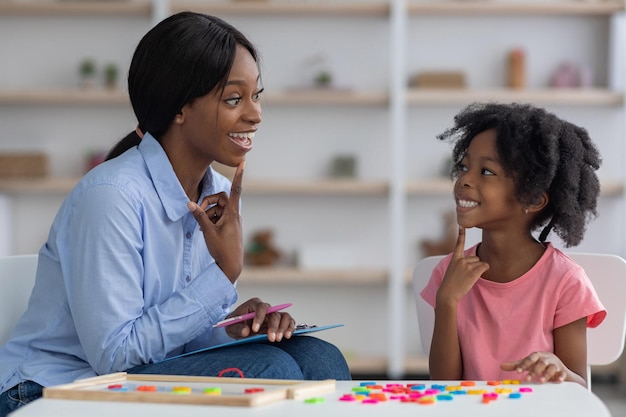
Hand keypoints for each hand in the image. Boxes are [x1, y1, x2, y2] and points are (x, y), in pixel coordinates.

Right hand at [188, 161, 244, 282]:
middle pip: (221, 199)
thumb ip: (199, 216)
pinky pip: (219, 217)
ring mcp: (232, 221)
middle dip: (209, 202)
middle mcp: (234, 215)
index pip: (236, 190)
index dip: (238, 176)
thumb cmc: (222, 250)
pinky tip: (207, 232)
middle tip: (199, 211)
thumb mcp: (208, 232)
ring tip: (205, 228)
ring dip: (208, 214)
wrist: (231, 267)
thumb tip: (189, 204)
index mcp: (232, 214)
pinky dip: (211, 220)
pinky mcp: (229, 227)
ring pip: (218, 209)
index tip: (242, 163)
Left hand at [224, 298, 295, 341]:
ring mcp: (273, 315)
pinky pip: (289, 322)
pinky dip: (290, 328)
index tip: (255, 329)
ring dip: (284, 327)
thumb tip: (246, 331)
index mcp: (253, 304)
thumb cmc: (235, 324)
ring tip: (278, 338)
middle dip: (273, 326)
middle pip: (274, 313)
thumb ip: (237, 328)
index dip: (259, 317)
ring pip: (285, 316)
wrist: (238, 327)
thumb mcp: (230, 327)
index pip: (260, 307)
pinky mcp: (279, 322)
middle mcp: (266, 308)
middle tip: (271, 338)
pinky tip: (287, 336)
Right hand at [436, 226, 488, 306]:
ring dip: (478, 270)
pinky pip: (485, 266)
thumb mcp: (453, 271)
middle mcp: (461, 259)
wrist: (448, 293)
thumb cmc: (451, 284)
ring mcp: (467, 265)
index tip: (461, 225)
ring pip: (480, 262)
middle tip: (465, 276)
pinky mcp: (473, 270)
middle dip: (474, 266)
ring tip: (468, 278)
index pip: (459, 244)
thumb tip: (477, 262)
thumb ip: (462, 264)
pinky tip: (474, 277)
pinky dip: (483, 270)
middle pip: (475, 258)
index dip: (461, 234)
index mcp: (454, 259)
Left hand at [501, 352, 566, 382]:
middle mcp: (546, 359)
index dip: (524, 365)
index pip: (530, 358)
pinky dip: (561, 377)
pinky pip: (563, 374)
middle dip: (534, 371)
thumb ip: (517, 365)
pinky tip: (558, 381)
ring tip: (541, 381)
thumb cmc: (540, 364)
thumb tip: (501, 366)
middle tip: (527, 379)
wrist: (558, 366)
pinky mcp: (562, 372)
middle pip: (541, 363)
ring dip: (546, 374)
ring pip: (552, 368)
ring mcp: (555, 365)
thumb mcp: (528, 364)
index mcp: (537, 356)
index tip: (518, 372)